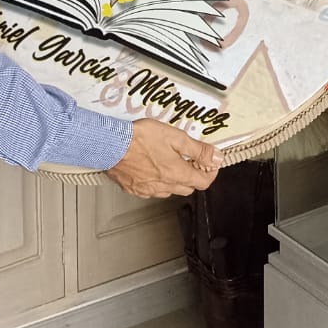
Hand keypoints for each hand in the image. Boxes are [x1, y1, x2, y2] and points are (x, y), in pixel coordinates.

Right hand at [105, 118, 221, 198]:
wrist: (110, 145)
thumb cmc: (140, 138)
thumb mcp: (175, 137)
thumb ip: (198, 150)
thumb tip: (217, 157)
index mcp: (177, 174)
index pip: (204, 182)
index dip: (210, 171)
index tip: (209, 161)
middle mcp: (164, 186)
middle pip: (188, 188)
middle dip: (193, 175)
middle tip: (189, 158)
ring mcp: (148, 190)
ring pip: (170, 190)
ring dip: (175, 179)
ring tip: (168, 160)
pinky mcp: (134, 190)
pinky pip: (152, 190)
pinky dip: (157, 181)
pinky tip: (152, 167)